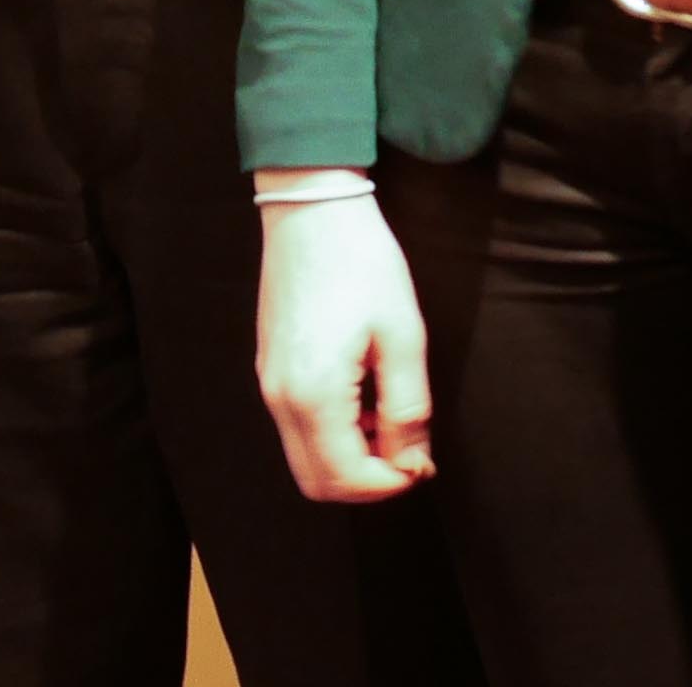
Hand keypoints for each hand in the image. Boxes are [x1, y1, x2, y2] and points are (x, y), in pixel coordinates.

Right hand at [254, 190, 434, 502]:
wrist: (311, 208)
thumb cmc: (363, 263)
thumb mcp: (402, 334)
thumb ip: (408, 408)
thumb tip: (413, 463)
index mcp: (313, 395)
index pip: (346, 479)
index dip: (390, 484)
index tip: (423, 461)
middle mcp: (280, 399)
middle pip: (316, 482)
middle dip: (366, 481)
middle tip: (408, 449)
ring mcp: (268, 384)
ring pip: (304, 457)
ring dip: (349, 457)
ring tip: (389, 417)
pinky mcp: (269, 368)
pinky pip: (295, 427)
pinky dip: (330, 433)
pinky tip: (363, 396)